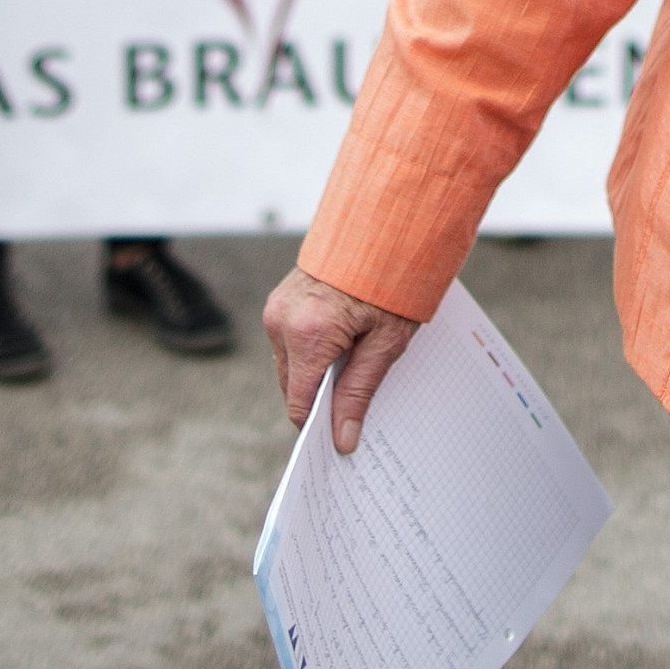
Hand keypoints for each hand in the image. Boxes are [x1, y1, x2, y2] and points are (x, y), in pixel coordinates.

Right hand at [263, 265, 425, 454]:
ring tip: (352, 362)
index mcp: (308, 334)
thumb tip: (343, 440)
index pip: (299, 402)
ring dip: (314, 373)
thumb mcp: (386, 343)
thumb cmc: (393, 282)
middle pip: (292, 386)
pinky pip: (288, 342)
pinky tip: (340, 345)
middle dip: (319, 398)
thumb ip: (359, 392)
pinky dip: (310, 351)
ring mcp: (276, 309)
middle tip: (354, 401)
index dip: (318, 425)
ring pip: (289, 365)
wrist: (385, 227)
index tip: (337, 440)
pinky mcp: (279, 301)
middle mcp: (282, 321)